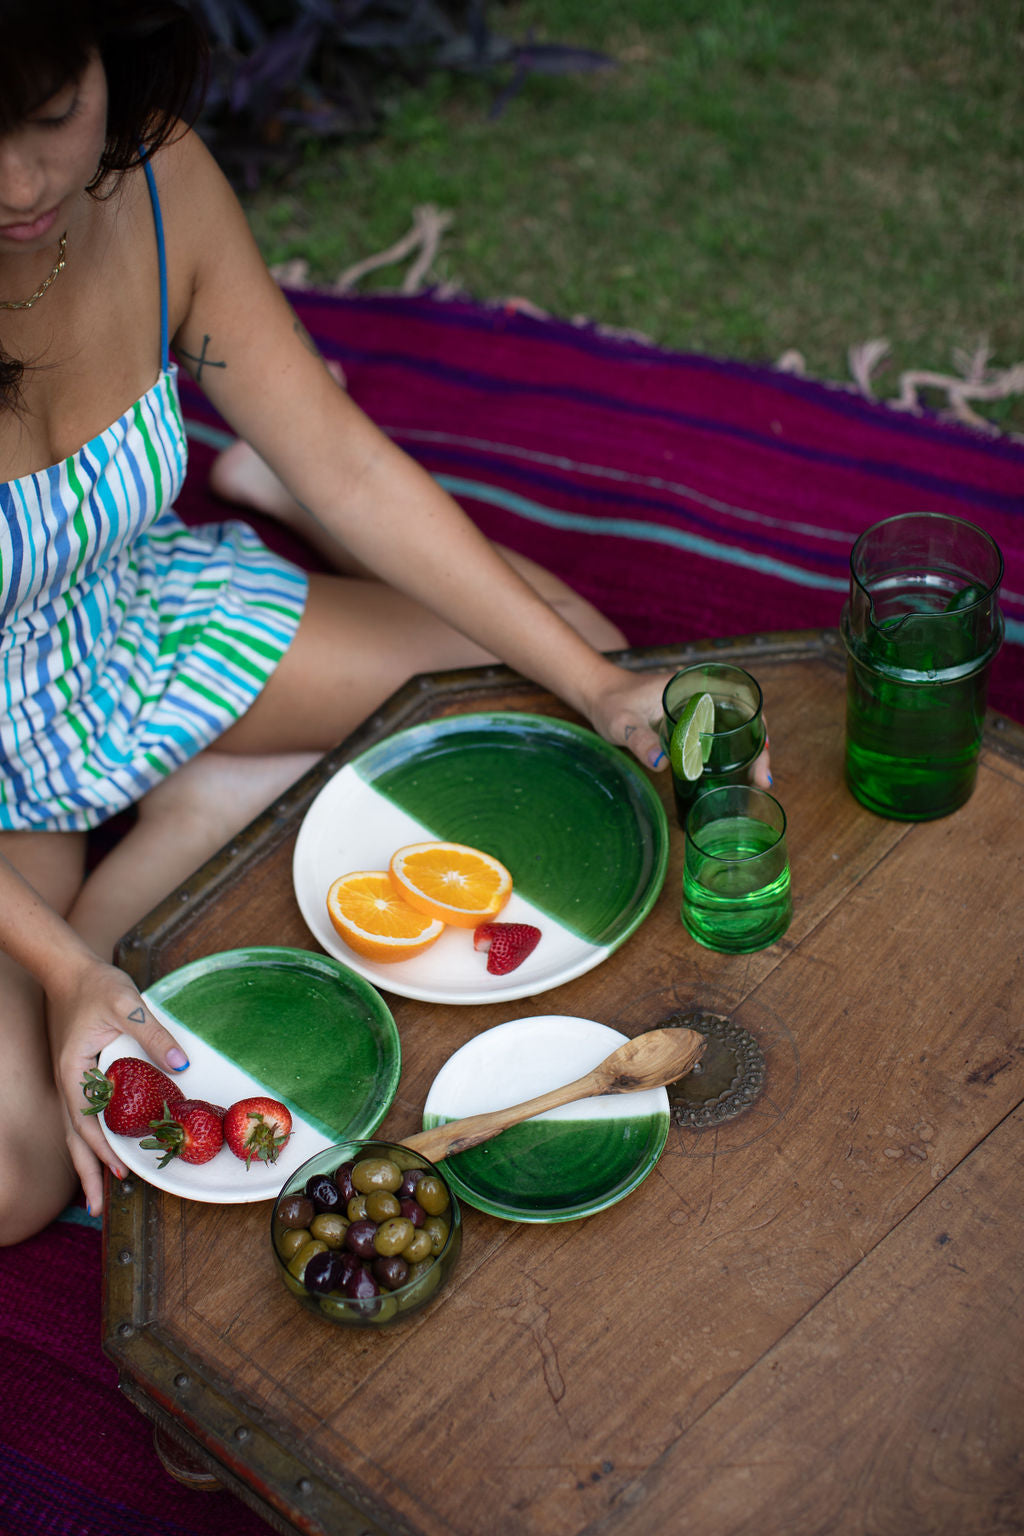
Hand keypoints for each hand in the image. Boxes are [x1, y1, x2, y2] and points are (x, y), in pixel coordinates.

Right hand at [46, 956, 189, 1216]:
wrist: (71, 969)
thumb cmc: (96, 985)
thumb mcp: (127, 1005)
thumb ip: (155, 1035)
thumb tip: (183, 1065)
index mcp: (74, 1071)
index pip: (85, 1119)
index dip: (101, 1148)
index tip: (118, 1170)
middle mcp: (70, 1082)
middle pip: (75, 1136)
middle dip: (85, 1172)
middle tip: (95, 1207)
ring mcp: (74, 1081)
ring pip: (79, 1129)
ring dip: (89, 1159)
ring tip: (99, 1190)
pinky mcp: (82, 1076)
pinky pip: (88, 1113)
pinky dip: (96, 1136)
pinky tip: (110, 1146)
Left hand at [585, 663, 773, 786]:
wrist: (599, 695)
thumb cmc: (611, 702)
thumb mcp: (623, 723)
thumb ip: (640, 740)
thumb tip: (662, 763)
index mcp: (693, 686)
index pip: (741, 700)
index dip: (759, 725)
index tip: (764, 750)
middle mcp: (702, 695)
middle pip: (744, 719)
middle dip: (759, 748)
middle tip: (763, 780)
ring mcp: (698, 711)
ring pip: (735, 731)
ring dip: (749, 753)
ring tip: (758, 782)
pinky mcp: (691, 724)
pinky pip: (719, 738)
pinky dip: (732, 755)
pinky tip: (738, 775)